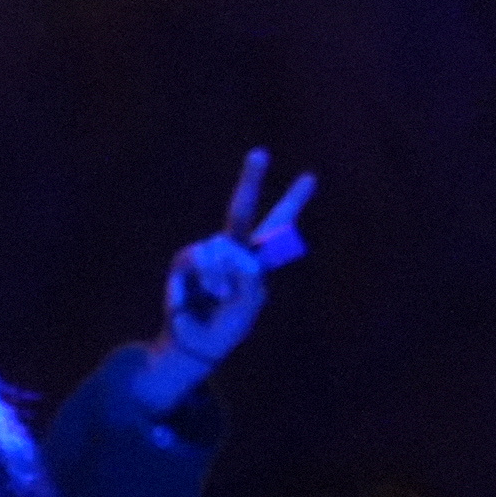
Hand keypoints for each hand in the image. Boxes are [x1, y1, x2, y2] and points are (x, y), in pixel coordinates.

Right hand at [155, 149, 316, 375]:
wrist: (193, 344)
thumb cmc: (225, 329)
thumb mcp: (247, 308)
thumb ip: (248, 279)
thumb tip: (232, 252)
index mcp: (256, 262)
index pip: (278, 227)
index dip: (294, 203)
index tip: (311, 176)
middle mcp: (231, 251)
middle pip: (241, 209)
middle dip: (251, 180)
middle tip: (261, 152)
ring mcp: (207, 254)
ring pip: (220, 244)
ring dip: (222, 273)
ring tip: (219, 296)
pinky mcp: (185, 261)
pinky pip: (198, 255)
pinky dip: (206, 275)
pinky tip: (205, 292)